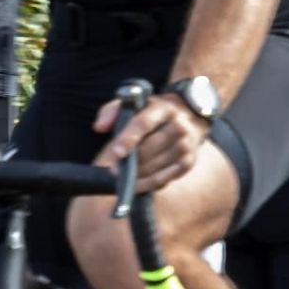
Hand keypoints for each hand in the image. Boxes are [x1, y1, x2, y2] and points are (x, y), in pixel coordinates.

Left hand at [93, 89, 208, 193]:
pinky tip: (134, 185)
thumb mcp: (134, 104)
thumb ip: (112, 111)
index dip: (129, 138)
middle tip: (112, 170)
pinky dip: (147, 184)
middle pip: (150, 148)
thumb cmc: (153, 111)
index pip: (144, 123)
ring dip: (136, 175)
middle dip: (129, 162)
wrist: (189, 115)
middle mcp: (178, 126)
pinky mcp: (188, 162)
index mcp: (163, 108)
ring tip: (121, 179)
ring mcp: (185, 145)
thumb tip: (99, 127)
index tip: (116, 152)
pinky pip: (163, 179)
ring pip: (155, 166)